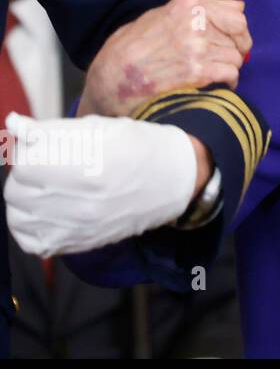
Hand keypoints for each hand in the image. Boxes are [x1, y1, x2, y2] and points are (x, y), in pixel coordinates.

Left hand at [3, 111, 199, 255]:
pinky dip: (30, 225)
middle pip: (17, 190)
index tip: (41, 143)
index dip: (29, 149)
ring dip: (25, 197)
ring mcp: (80, 228)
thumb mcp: (102, 127)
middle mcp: (83, 204)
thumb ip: (53, 129)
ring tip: (46, 185)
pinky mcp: (79, 243)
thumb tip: (14, 125)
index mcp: (91, 169)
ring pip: (18, 216)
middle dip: (26, 171)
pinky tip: (46, 208)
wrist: (174, 180)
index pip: (24, 163)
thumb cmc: (140, 147)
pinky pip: (30, 241)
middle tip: (47, 161)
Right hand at [80, 0, 250, 117]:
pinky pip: (230, 74)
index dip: (238, 30)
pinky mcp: (198, 71)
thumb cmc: (131, 50)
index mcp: (187, 4)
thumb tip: (238, 6)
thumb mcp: (159, 17)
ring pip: (235, 56)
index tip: (233, 40)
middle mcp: (195, 22)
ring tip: (213, 73)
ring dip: (229, 67)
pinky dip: (228, 82)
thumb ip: (198, 10)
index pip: (236, 13)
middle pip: (239, 35)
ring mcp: (197, 47)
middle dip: (237, 48)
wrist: (111, 82)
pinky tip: (216, 85)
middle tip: (228, 59)